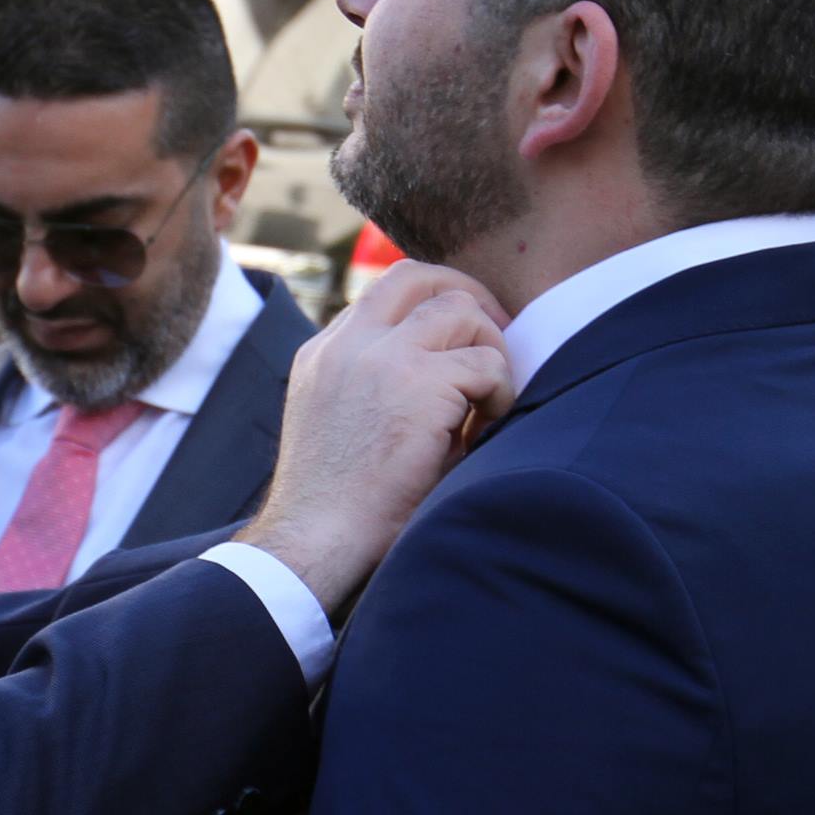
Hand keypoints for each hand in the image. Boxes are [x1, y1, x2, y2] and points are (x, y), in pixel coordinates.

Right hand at [239, 260, 512, 614]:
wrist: (315, 539)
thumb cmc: (336, 504)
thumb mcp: (341, 425)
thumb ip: (378, 388)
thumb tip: (453, 378)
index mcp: (324, 353)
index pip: (385, 297)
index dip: (432, 308)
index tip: (460, 339)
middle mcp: (347, 343)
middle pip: (418, 276)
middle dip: (469, 297)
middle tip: (497, 337)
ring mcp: (380, 356)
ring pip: (460, 310)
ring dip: (489, 349)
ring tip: (488, 400)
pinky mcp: (417, 382)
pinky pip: (485, 362)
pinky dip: (499, 391)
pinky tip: (485, 428)